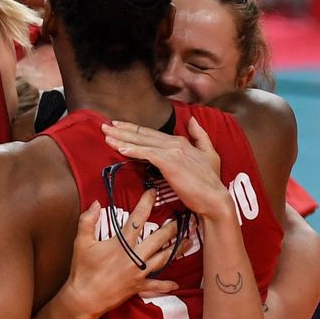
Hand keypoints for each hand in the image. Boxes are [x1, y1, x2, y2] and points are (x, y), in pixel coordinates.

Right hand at [57, 197, 179, 318]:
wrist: (85, 298)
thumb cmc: (82, 270)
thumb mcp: (80, 243)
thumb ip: (87, 221)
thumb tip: (95, 203)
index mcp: (121, 244)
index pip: (137, 219)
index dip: (146, 204)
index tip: (153, 192)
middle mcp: (135, 256)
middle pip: (158, 239)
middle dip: (172, 228)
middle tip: (183, 219)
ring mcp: (139, 272)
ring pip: (163, 259)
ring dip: (177, 250)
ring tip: (188, 242)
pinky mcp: (138, 286)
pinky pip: (156, 285)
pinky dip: (166, 285)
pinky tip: (175, 283)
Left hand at [103, 117, 232, 218]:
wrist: (215, 198)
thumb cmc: (210, 181)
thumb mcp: (209, 154)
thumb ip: (200, 136)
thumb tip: (193, 120)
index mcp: (180, 142)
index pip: (151, 134)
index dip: (133, 128)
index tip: (117, 125)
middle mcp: (175, 143)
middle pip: (143, 135)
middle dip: (122, 130)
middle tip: (104, 125)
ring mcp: (173, 152)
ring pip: (142, 143)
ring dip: (122, 139)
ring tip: (106, 135)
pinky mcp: (170, 163)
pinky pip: (147, 154)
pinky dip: (134, 150)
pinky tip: (120, 149)